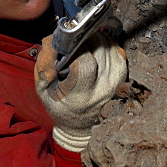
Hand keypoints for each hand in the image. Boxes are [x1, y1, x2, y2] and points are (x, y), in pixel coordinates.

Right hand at [35, 33, 126, 151]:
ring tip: (81, 48)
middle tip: (71, 46)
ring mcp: (116, 81)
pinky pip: (116, 47)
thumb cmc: (61, 107)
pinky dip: (104, 43)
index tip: (64, 47)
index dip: (73, 48)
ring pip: (107, 44)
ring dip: (92, 40)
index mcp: (83, 95)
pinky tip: (94, 48)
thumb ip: (43, 65)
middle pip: (98, 48)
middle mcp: (104, 88)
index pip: (85, 63)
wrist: (81, 126)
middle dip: (81, 40)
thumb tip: (52, 41)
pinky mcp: (123, 74)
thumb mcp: (43, 91)